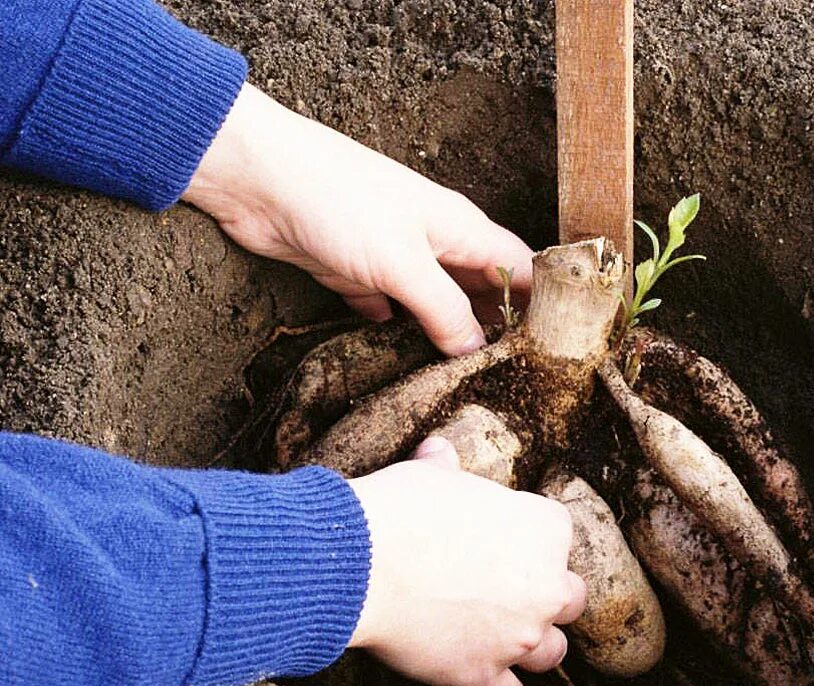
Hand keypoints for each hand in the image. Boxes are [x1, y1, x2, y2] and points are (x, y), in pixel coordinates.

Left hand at [183, 84, 533, 355]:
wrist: (257, 178)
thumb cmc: (338, 202)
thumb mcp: (403, 263)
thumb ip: (444, 309)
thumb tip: (475, 350)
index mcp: (460, 228)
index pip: (521, 266)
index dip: (543, 302)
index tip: (557, 347)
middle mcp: (434, 240)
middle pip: (481, 288)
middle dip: (497, 326)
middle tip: (512, 375)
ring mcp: (394, 255)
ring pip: (435, 301)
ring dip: (446, 333)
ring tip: (465, 378)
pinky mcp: (355, 270)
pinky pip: (387, 306)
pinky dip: (395, 329)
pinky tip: (401, 357)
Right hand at [345, 437, 586, 685]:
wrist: (361, 562)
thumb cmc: (400, 510)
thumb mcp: (430, 476)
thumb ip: (446, 467)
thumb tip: (438, 450)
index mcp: (544, 529)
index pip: (558, 534)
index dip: (531, 541)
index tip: (508, 544)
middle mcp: (545, 585)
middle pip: (569, 598)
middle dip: (546, 597)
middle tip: (516, 593)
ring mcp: (518, 635)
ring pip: (551, 652)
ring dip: (535, 648)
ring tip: (514, 643)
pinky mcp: (482, 674)